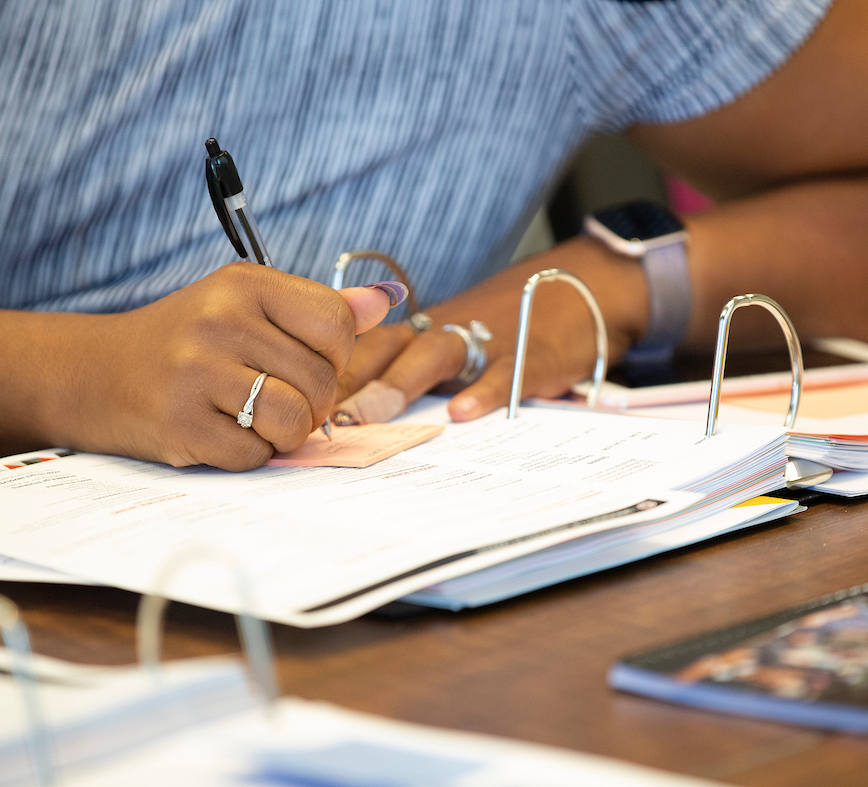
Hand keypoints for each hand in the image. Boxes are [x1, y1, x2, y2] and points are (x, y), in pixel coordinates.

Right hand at [56, 263, 400, 469]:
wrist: (95, 372)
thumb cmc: (186, 340)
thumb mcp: (247, 305)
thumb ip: (318, 309)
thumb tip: (385, 301)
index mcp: (244, 284)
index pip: (337, 325)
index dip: (337, 357)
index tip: (309, 363)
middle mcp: (220, 321)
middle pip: (320, 381)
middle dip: (312, 403)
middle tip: (279, 399)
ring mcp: (196, 373)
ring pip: (293, 421)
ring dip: (287, 434)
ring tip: (258, 421)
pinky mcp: (180, 424)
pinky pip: (254, 455)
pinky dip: (249, 454)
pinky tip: (222, 432)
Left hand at [334, 237, 650, 422]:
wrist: (580, 288)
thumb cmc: (504, 326)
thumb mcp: (450, 343)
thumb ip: (402, 370)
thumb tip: (344, 418)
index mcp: (419, 330)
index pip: (358, 349)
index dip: (322, 376)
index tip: (287, 404)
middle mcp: (443, 329)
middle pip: (383, 350)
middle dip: (343, 383)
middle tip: (308, 417)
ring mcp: (485, 339)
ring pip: (432, 355)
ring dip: (396, 384)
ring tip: (366, 417)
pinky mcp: (530, 353)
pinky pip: (503, 372)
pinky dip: (484, 391)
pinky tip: (464, 413)